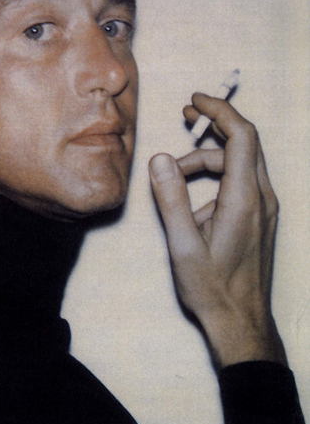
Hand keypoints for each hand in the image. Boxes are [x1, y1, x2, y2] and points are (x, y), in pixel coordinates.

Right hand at [149, 93, 286, 369]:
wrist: (241, 322)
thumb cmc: (212, 288)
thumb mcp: (183, 246)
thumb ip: (171, 200)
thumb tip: (160, 158)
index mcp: (245, 199)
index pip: (242, 136)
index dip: (220, 111)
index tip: (195, 101)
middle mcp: (261, 197)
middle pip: (242, 144)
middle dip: (214, 126)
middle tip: (185, 117)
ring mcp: (264, 208)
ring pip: (238, 165)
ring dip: (207, 160)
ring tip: (175, 176)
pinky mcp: (259, 217)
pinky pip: (239, 183)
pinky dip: (215, 180)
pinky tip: (193, 206)